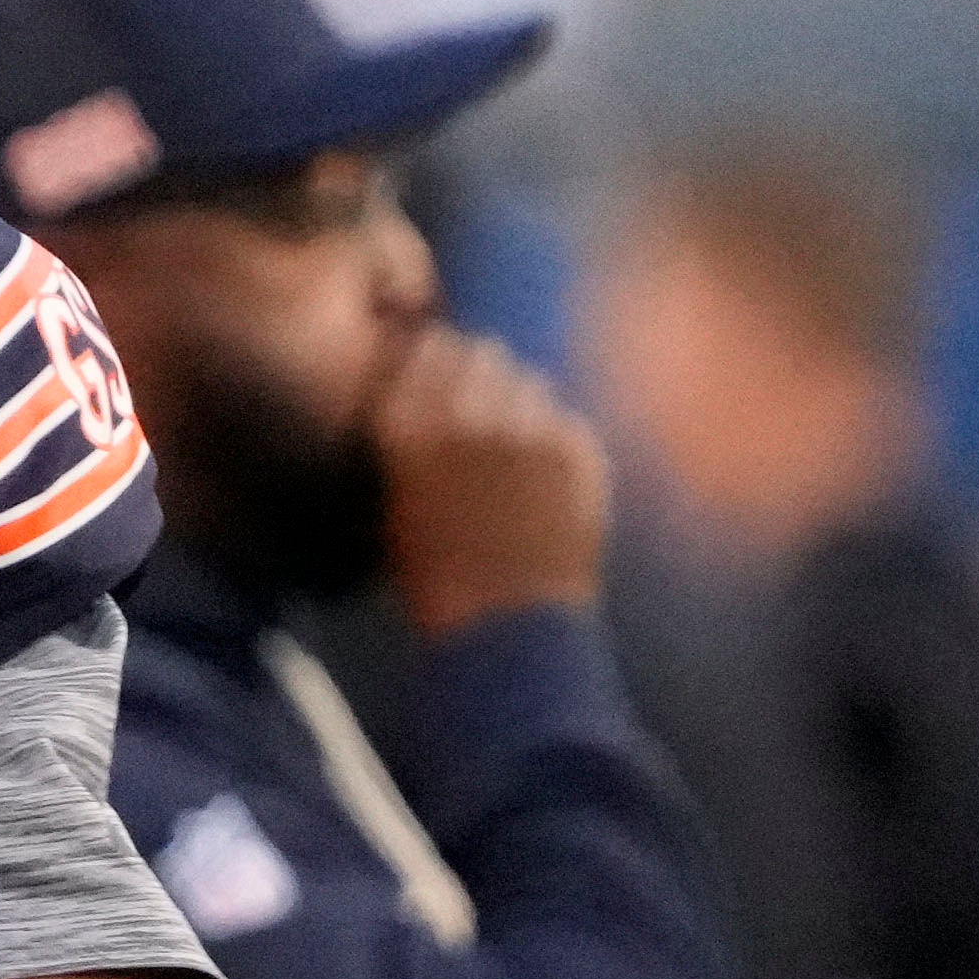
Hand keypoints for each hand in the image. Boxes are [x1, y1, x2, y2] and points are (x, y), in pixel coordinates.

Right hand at [375, 325, 607, 635]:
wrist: (510, 627)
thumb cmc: (438, 581)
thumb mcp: (399, 508)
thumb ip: (412, 446)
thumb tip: (428, 409)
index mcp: (410, 430)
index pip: (426, 351)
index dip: (435, 354)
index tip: (440, 363)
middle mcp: (469, 416)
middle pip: (484, 354)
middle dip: (483, 372)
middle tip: (484, 405)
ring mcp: (530, 430)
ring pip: (532, 384)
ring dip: (522, 405)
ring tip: (520, 446)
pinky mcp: (579, 451)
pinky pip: (567, 424)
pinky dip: (558, 441)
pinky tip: (549, 478)